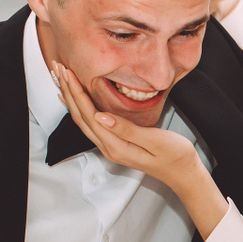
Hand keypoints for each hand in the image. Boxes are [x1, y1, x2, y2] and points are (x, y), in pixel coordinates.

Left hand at [50, 60, 228, 236]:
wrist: (184, 173)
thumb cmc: (175, 156)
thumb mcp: (155, 140)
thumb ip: (128, 129)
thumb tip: (101, 116)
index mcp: (116, 146)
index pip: (89, 114)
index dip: (77, 92)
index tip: (68, 72)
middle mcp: (109, 147)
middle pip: (80, 116)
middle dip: (68, 91)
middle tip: (58, 68)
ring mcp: (111, 146)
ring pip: (83, 120)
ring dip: (71, 98)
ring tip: (61, 79)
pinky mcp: (116, 143)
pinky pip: (91, 123)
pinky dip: (80, 108)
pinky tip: (75, 100)